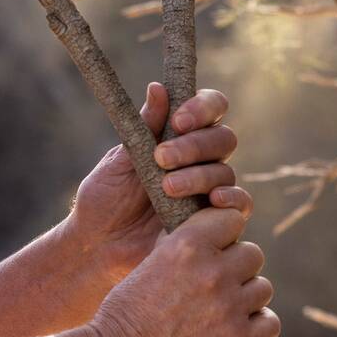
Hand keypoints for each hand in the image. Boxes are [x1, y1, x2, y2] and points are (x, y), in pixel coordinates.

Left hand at [69, 83, 252, 282]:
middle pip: (222, 138)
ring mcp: (209, 191)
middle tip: (162, 158)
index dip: (202, 107)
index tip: (178, 119)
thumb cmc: (103, 199)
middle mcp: (199, 162)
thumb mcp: (118, 161)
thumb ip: (143, 127)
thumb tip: (158, 88)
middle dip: (194, 144)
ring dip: (198, 175)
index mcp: (176, 138)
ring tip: (166, 187)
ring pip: (226, 171)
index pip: (209, 109)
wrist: (96, 247)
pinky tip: (212, 200)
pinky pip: (240, 205)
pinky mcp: (216, 222)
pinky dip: (232, 198)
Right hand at [86, 206, 279, 336]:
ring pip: (262, 288)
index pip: (230, 218)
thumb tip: (209, 240)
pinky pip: (270, 322)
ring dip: (246, 297)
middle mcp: (212, 270)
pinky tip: (234, 330)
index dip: (223, 232)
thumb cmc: (124, 312)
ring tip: (221, 310)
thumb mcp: (148, 264)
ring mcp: (228, 306)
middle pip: (252, 254)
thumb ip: (182, 249)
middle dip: (237, 266)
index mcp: (185, 245)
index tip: (213, 246)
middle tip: (215, 284)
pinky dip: (256, 326)